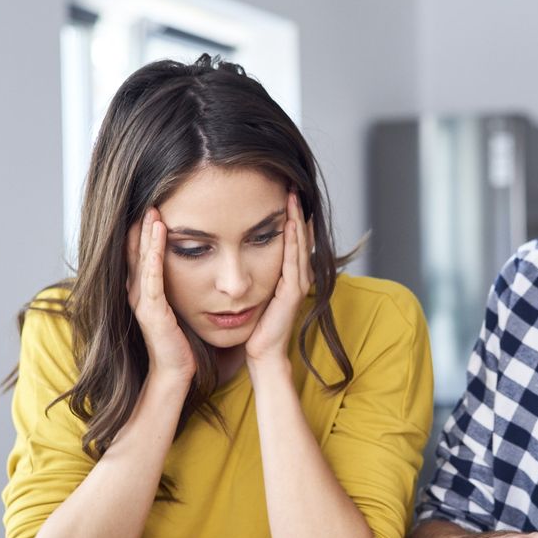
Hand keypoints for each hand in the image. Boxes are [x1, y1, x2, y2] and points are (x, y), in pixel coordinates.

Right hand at [126, 208, 195, 381]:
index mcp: (144, 290)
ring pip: (142, 259)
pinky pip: (152, 277)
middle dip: (142, 226)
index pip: (142, 253)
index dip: (144, 231)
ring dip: (147, 234)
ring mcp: (142, 301)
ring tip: (153, 211)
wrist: (176, 371)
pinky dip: (154, 254)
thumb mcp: (178, 306)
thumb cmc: (180, 341)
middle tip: (150, 200)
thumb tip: (193, 266)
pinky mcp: (151, 310)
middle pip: (136, 251)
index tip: (154, 207)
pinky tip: (159, 236)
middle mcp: (138, 292)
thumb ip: (177, 287)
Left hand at [245, 192, 311, 363]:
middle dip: (295, 211)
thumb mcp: (254, 292)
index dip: (289, 216)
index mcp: (287, 275)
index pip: (291, 240)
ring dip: (296, 220)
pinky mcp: (292, 293)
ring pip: (298, 245)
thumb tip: (239, 253)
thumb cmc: (254, 325)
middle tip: (292, 185)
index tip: (283, 192)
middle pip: (298, 237)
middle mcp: (296, 277)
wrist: (260, 352)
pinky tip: (290, 224)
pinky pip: (293, 262)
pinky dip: (292, 242)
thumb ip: (253, 273)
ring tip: (293, 196)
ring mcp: (296, 285)